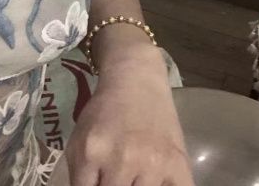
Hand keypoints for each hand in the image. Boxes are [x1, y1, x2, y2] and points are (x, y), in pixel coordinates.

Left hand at [64, 47, 194, 185]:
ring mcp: (154, 164)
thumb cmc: (104, 112)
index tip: (100, 182)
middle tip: (117, 177)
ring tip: (134, 177)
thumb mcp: (80, 140)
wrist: (136, 82)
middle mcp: (123, 160)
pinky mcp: (179, 166)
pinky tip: (157, 180)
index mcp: (92, 153)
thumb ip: (79, 175)